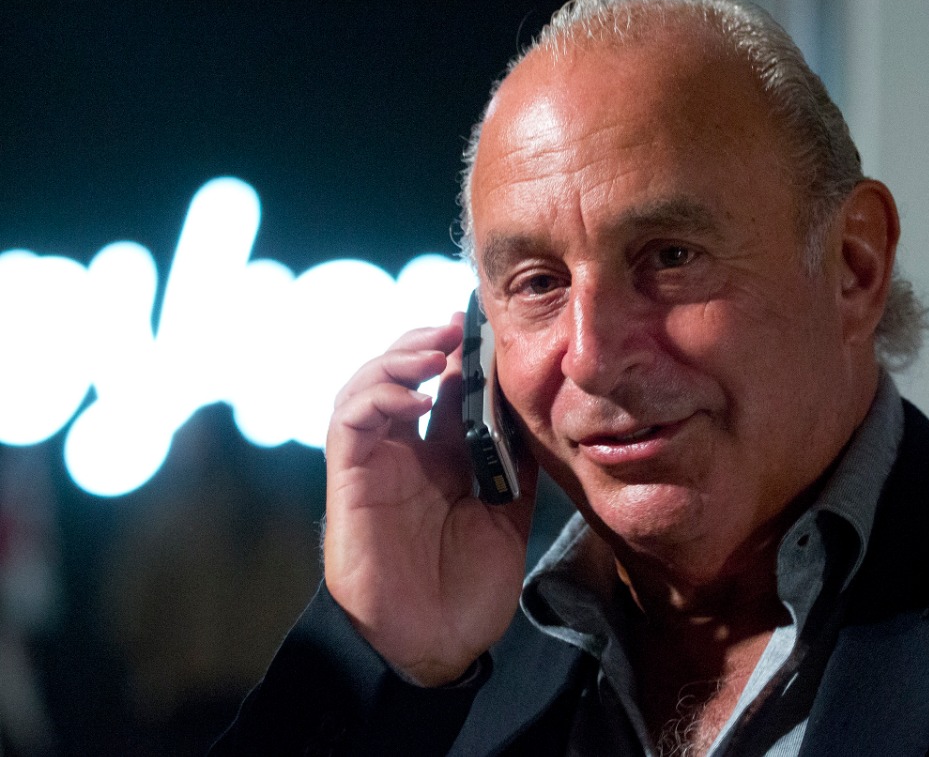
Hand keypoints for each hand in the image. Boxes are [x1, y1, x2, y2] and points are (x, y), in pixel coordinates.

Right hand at [322, 317, 536, 685]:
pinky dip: (378, 398)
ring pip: (367, 387)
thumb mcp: (509, 514)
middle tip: (461, 325)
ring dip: (398, 358)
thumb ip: (516, 465)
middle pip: (402, 375)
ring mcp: (375, 464)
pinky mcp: (351, 481)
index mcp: (443, 459)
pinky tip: (417, 396)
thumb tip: (536, 413)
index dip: (465, 356)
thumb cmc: (469, 587)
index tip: (493, 330)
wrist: (434, 646)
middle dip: (427, 342)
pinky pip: (350, 423)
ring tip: (436, 348)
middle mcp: (405, 454)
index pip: (447, 388)